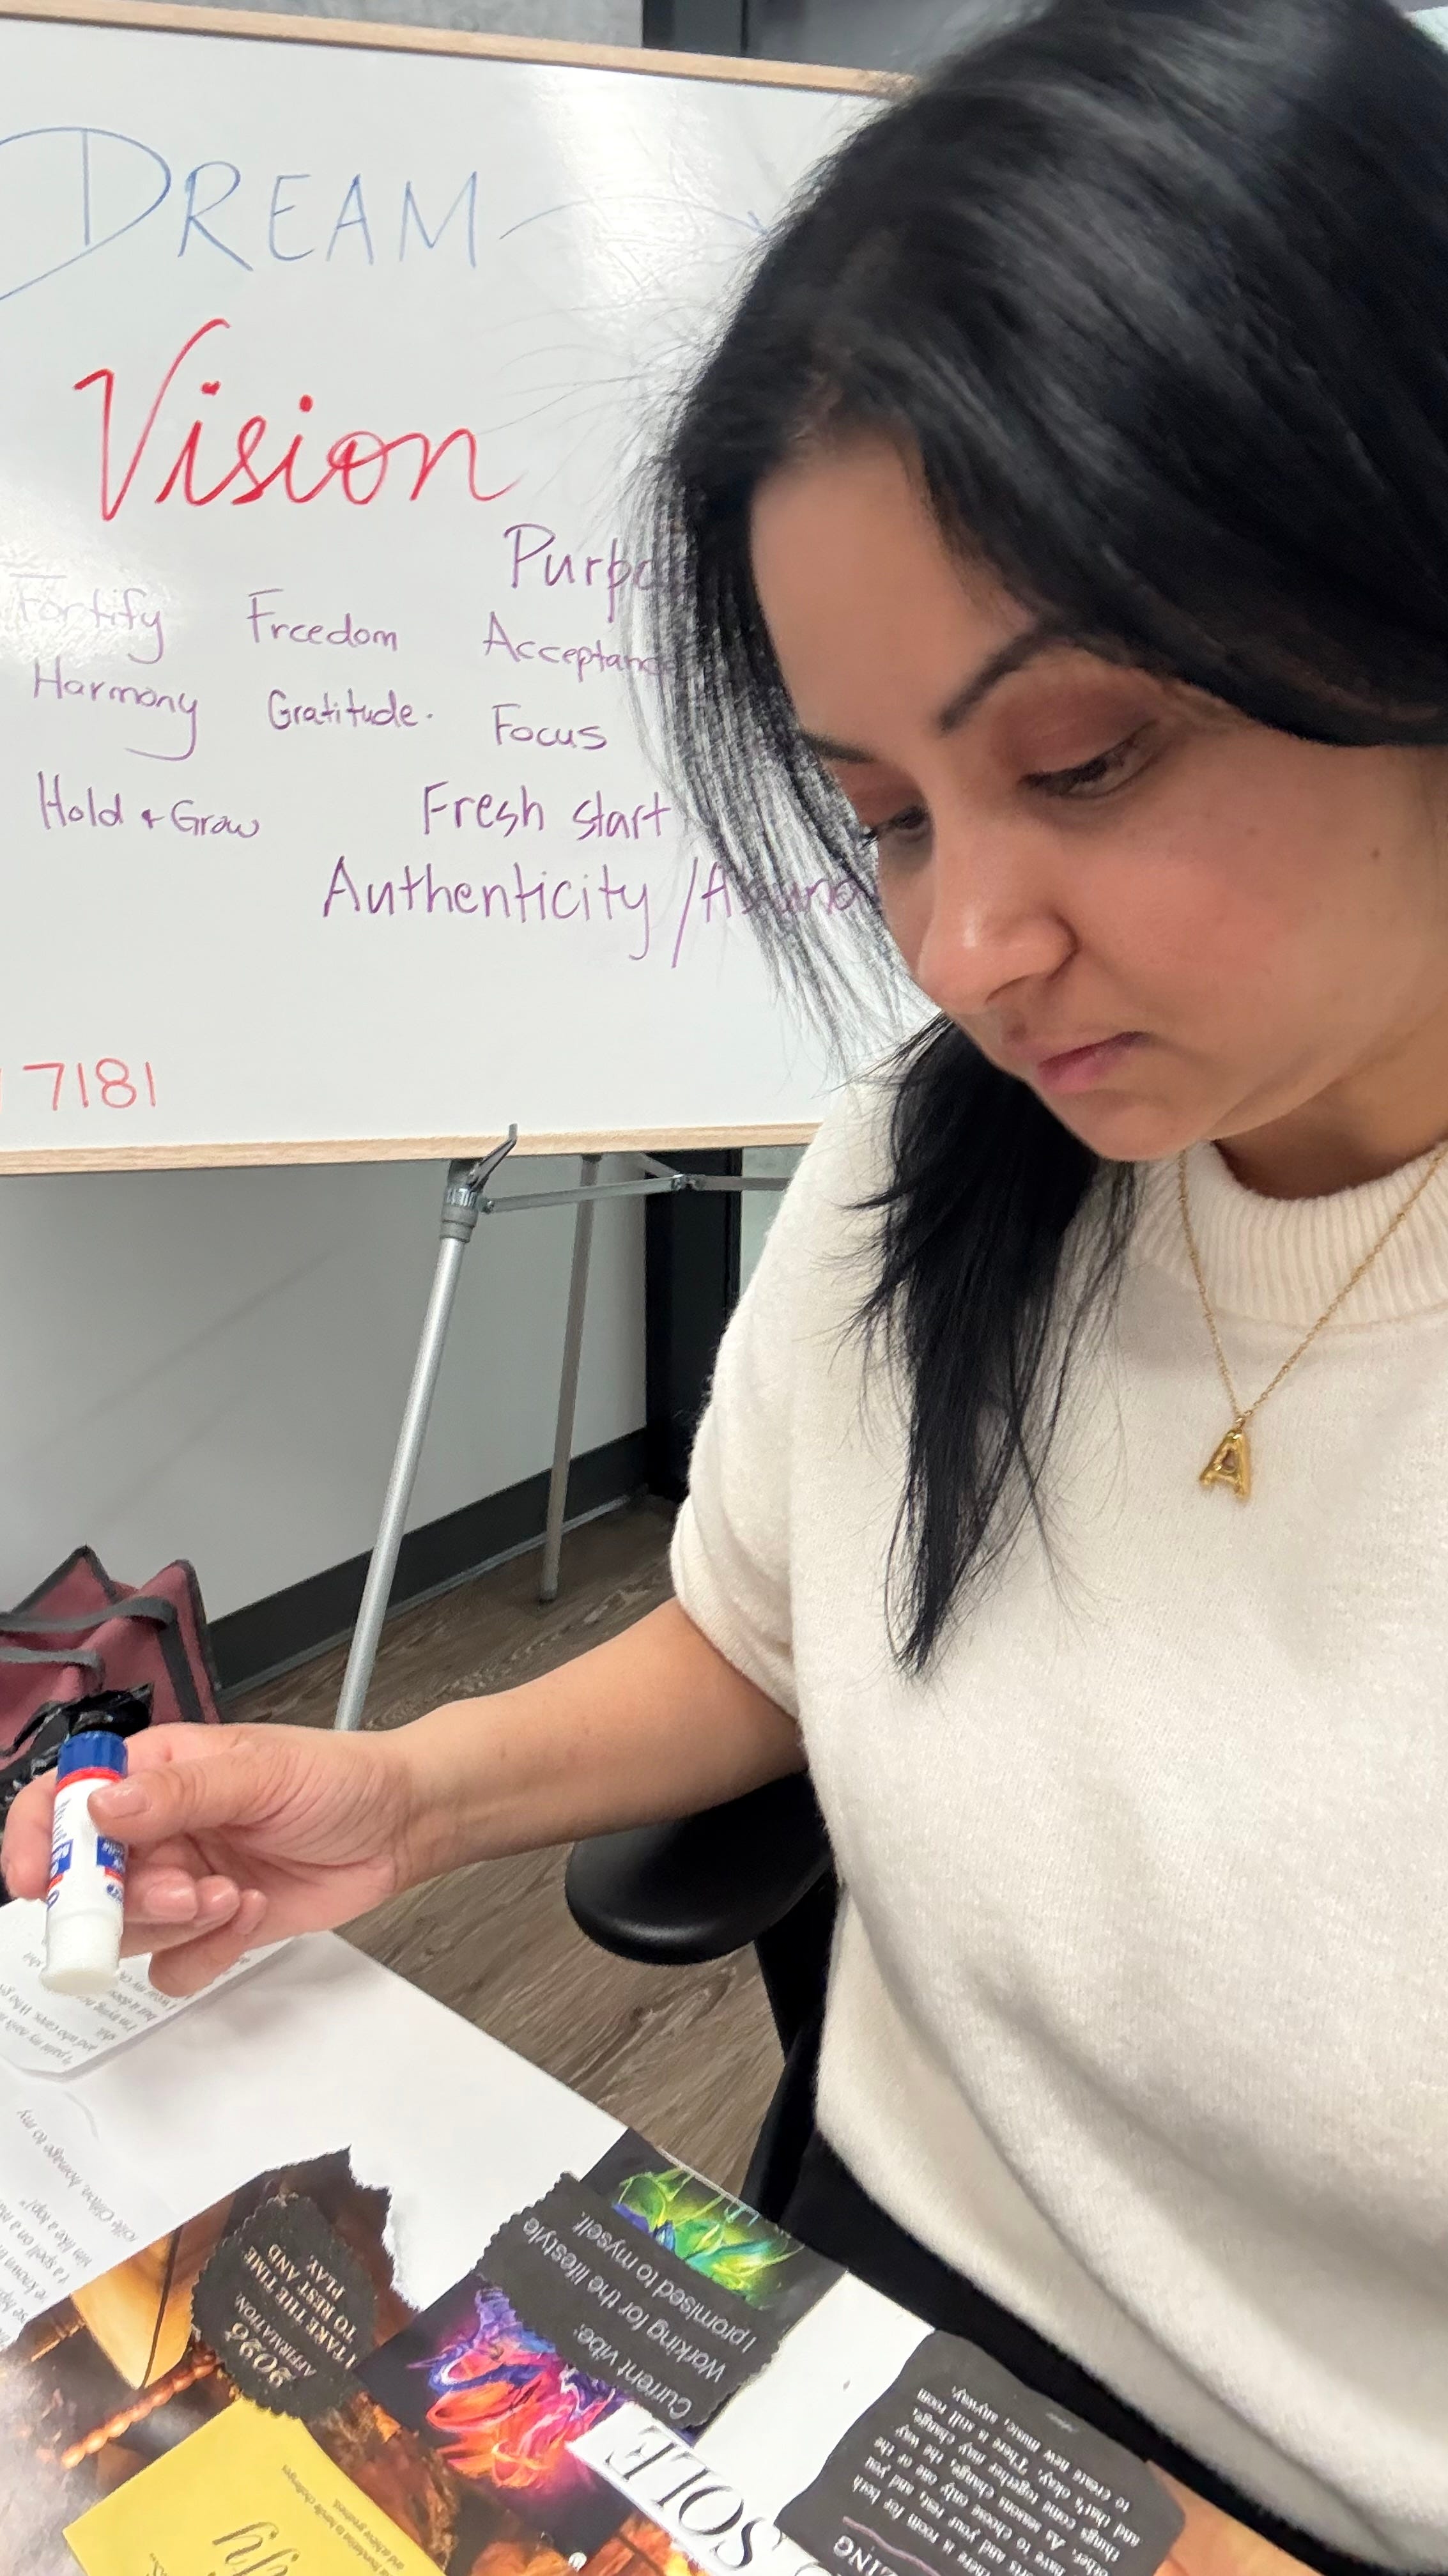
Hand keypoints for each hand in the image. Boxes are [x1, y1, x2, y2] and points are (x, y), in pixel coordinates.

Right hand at [1, 1722, 415, 1995]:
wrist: (399, 1824)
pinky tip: (250, 1912)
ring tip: (233, 1895)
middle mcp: (157, 1828)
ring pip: (128, 1931)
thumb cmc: (338, 1778)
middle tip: (185, 1893)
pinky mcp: (211, 1927)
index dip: (39, 1841)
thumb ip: (180, 1790)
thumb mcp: (261, 1772)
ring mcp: (181, 1881)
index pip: (64, 1801)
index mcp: (154, 1771)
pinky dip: (207, 1953)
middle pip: (88, 1883)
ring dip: (175, 1924)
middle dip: (128, 1899)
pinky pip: (172, 1966)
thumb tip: (103, 1805)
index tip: (40, 1881)